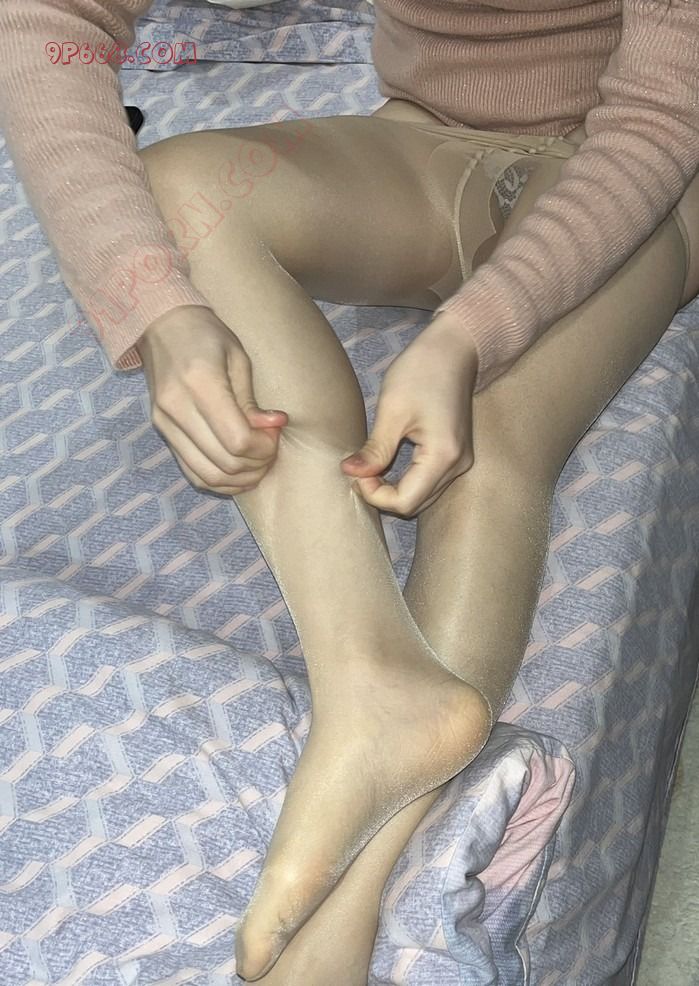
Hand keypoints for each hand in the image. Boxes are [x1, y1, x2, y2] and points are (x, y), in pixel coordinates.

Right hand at [136, 305, 287, 494]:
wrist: (162, 326)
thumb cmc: (206, 335)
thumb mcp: (238, 358)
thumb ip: (252, 401)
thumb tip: (274, 428)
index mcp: (200, 383)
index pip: (237, 440)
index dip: (263, 447)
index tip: (274, 433)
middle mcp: (177, 408)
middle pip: (224, 462)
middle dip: (256, 464)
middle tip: (271, 448)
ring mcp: (165, 423)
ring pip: (208, 475)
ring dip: (239, 478)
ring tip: (257, 463)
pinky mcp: (162, 432)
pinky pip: (192, 472)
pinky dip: (219, 480)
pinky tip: (237, 471)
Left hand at [340, 311, 478, 516]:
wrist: (454, 348)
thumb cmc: (422, 371)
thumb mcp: (392, 410)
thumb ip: (374, 449)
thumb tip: (349, 473)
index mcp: (443, 456)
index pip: (405, 502)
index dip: (375, 495)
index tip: (355, 471)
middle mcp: (457, 466)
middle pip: (415, 504)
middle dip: (382, 495)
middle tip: (358, 469)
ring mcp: (460, 462)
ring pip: (422, 497)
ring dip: (393, 490)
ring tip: (370, 466)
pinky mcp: (456, 455)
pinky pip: (429, 482)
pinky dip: (406, 481)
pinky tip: (387, 463)